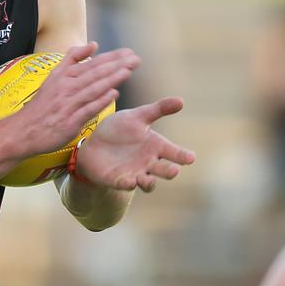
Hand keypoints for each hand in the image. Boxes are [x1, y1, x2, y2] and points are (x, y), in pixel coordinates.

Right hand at [11, 43, 138, 156]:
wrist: (24, 130)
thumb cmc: (43, 104)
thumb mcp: (55, 76)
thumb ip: (73, 59)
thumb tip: (93, 44)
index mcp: (65, 76)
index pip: (92, 64)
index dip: (112, 57)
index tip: (129, 52)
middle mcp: (67, 87)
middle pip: (95, 73)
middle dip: (117, 65)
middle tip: (135, 59)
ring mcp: (68, 104)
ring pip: (93, 88)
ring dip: (111, 79)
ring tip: (128, 71)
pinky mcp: (69, 121)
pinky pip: (87, 109)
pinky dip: (100, 101)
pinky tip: (113, 94)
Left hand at [76, 97, 195, 191]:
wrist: (94, 142)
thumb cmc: (120, 129)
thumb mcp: (138, 116)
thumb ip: (158, 109)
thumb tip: (181, 101)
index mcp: (156, 147)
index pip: (174, 153)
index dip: (183, 156)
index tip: (191, 158)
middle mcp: (149, 163)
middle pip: (164, 171)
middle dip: (169, 172)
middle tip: (174, 170)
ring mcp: (135, 174)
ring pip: (147, 183)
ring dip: (149, 183)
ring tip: (149, 180)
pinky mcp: (118, 181)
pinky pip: (125, 185)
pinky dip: (128, 184)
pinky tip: (129, 181)